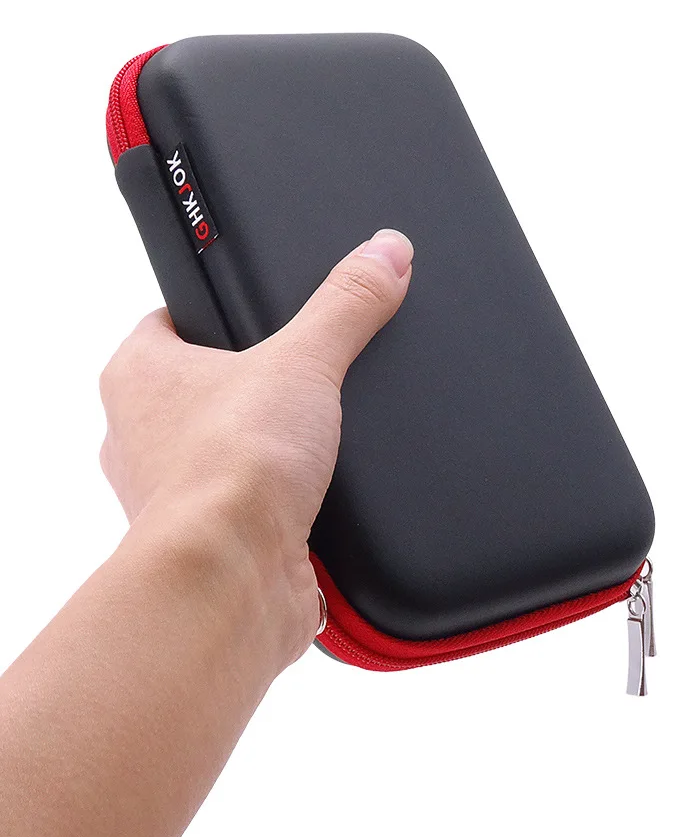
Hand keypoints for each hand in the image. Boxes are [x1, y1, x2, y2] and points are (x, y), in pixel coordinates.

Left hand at [99, 229, 412, 667]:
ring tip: (309, 438)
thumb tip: (384, 254)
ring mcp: (170, 491)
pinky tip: (311, 493)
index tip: (258, 308)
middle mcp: (140, 435)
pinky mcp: (208, 537)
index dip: (217, 310)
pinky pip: (243, 504)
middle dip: (251, 385)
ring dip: (261, 448)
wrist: (230, 582)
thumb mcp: (305, 362)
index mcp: (138, 375)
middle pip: (201, 388)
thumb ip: (346, 304)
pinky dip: (275, 499)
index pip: (171, 320)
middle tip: (299, 375)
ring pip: (219, 450)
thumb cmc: (229, 473)